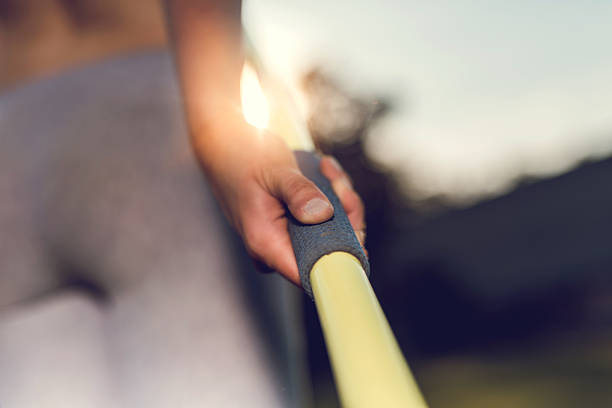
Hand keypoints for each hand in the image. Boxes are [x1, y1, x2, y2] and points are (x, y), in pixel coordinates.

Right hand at [194, 120, 365, 285]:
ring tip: (326, 168)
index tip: (355, 230)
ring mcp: (286, 239)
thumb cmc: (244, 157)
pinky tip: (323, 169)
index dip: (341, 259)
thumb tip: (323, 215)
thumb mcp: (274, 171)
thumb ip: (298, 193)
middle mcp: (277, 249)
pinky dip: (333, 194)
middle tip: (334, 178)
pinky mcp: (295, 227)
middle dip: (345, 213)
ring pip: (333, 232)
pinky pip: (326, 219)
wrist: (226, 146)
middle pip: (330, 251)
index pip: (312, 275)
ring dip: (339, 198)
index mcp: (267, 244)